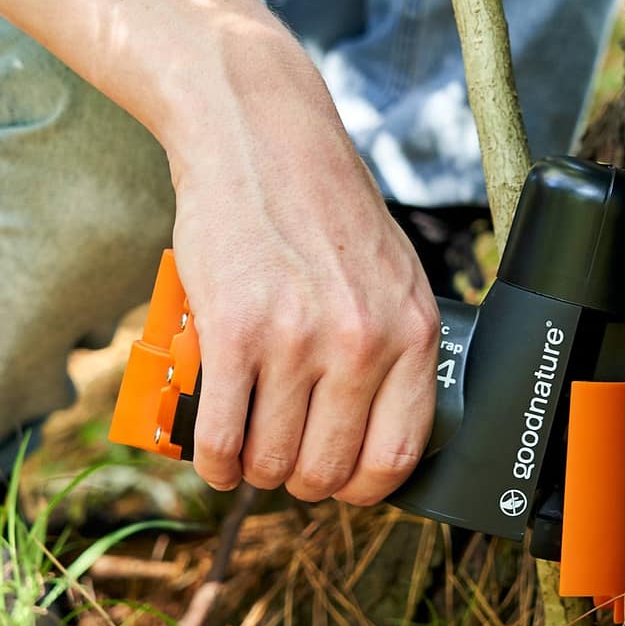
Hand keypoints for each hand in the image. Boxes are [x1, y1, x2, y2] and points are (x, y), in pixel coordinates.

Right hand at [168, 30, 438, 504]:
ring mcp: (295, 340)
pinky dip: (214, 463)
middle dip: (301, 481)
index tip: (341, 484)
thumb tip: (377, 427)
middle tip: (284, 465)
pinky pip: (220, 437)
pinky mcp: (232, 332)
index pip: (396, 454)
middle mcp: (361, 343)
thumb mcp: (392, 276)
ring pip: (271, 460)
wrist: (262, 137)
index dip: (363, 488)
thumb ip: (394, 349)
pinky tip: (215, 458)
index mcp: (411, 333)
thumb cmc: (326, 209)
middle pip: (328, 469)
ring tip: (247, 455)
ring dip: (255, 472)